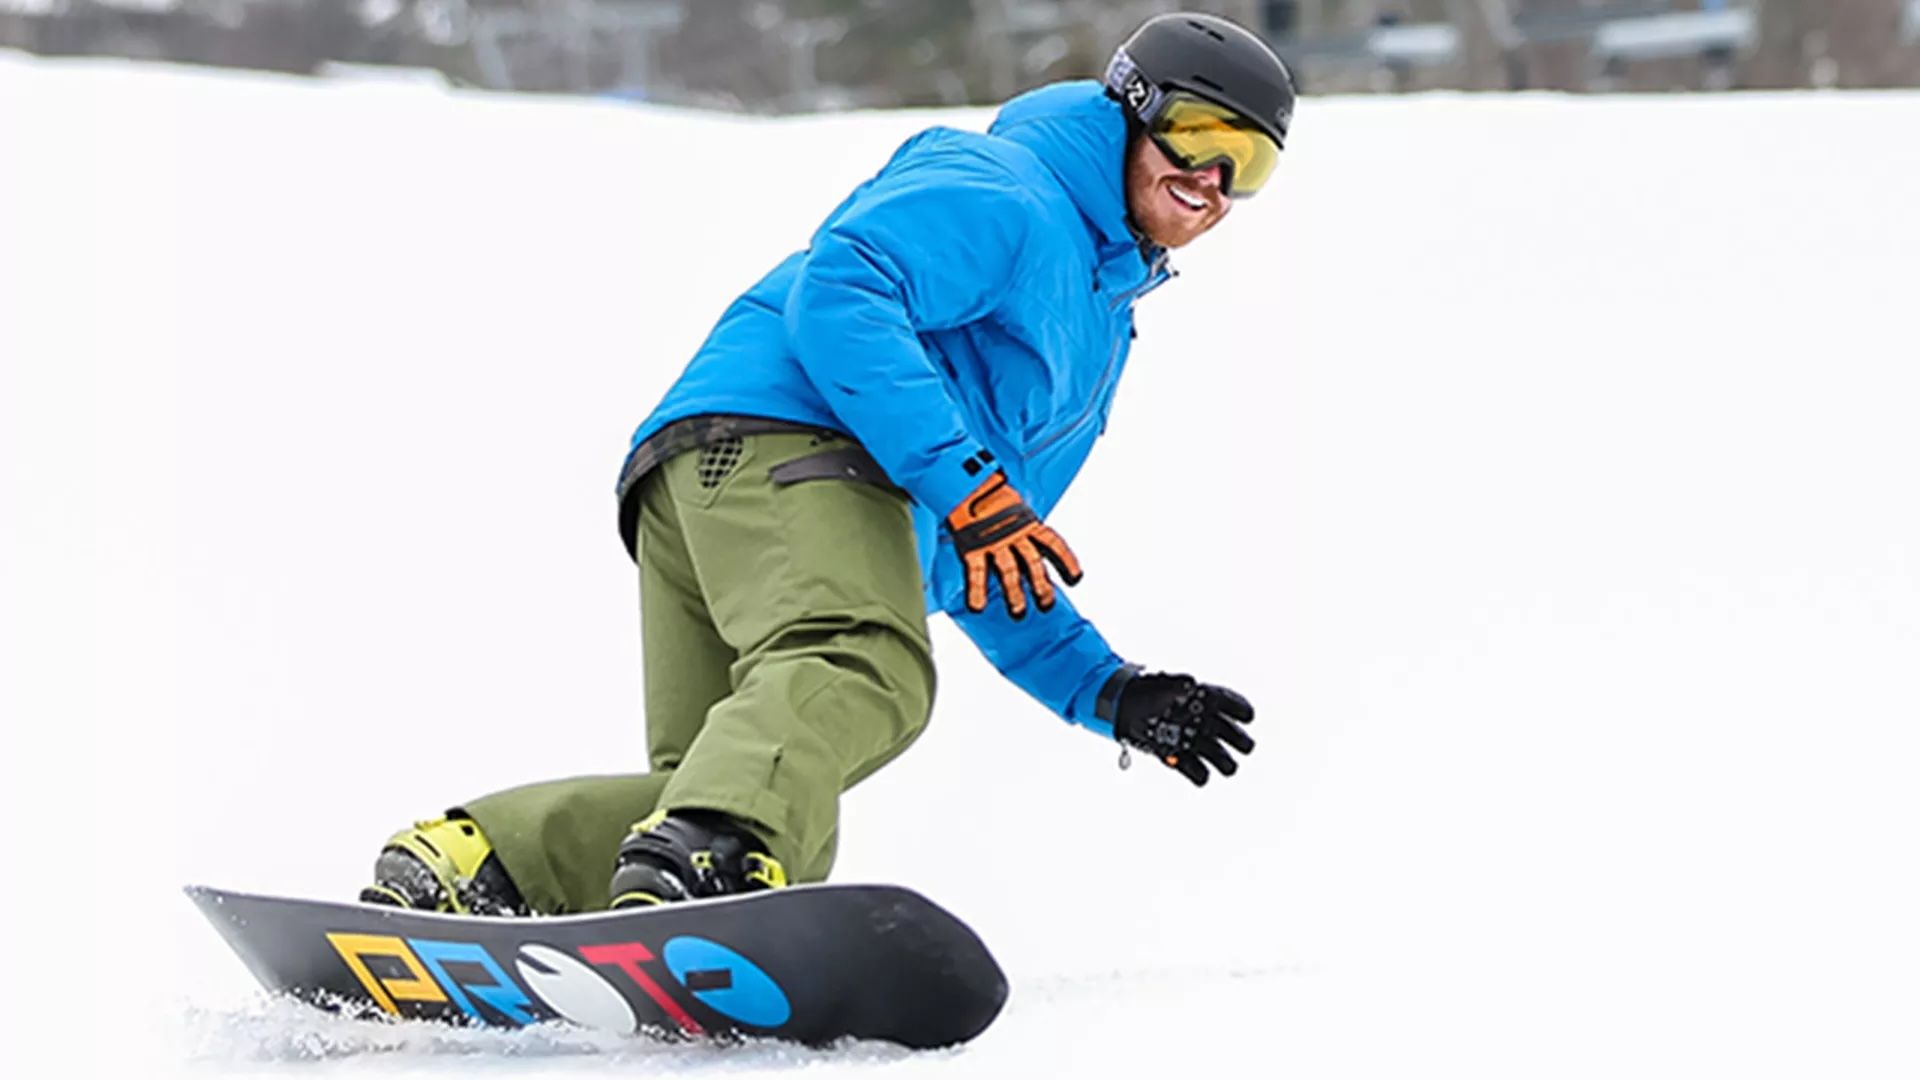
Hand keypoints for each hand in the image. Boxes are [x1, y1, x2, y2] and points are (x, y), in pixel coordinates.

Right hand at [945, 471, 1081, 618]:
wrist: (965, 477)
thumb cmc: (987, 490)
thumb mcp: (1013, 504)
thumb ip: (1020, 523)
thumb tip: (1027, 536)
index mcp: (1027, 522)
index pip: (1054, 543)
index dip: (1067, 561)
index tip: (1076, 578)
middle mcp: (1015, 533)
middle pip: (1034, 564)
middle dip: (1042, 586)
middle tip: (1046, 604)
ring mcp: (994, 540)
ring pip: (1010, 572)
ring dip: (1015, 594)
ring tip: (1018, 612)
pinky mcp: (972, 545)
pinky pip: (976, 572)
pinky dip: (977, 590)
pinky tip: (977, 606)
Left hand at [1113, 672, 1254, 785]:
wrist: (1124, 707)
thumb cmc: (1146, 691)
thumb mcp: (1162, 685)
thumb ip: (1177, 685)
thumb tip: (1190, 684)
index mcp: (1205, 700)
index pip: (1231, 703)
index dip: (1242, 710)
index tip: (1247, 716)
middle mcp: (1204, 722)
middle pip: (1233, 735)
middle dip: (1240, 741)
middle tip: (1243, 745)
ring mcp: (1194, 741)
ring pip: (1220, 757)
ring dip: (1225, 762)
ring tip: (1225, 765)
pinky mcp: (1180, 757)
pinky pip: (1197, 772)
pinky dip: (1198, 774)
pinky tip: (1193, 769)